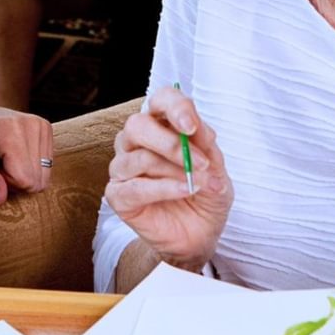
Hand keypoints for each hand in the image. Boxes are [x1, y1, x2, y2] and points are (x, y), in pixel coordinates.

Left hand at [0, 98, 52, 204]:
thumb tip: (1, 200)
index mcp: (10, 129)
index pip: (24, 179)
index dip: (3, 183)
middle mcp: (32, 124)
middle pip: (36, 179)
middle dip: (13, 180)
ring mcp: (40, 125)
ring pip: (43, 175)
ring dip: (19, 174)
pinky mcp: (43, 129)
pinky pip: (45, 166)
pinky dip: (26, 166)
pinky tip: (9, 154)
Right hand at [102, 86, 232, 269]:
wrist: (201, 233)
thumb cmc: (206, 194)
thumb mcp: (216, 167)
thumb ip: (205, 145)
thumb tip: (197, 128)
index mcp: (161, 124)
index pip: (160, 100)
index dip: (175, 108)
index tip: (192, 126)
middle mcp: (136, 141)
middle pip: (137, 126)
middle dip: (170, 143)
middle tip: (200, 162)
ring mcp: (124, 168)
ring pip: (138, 158)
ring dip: (174, 171)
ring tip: (199, 183)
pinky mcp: (118, 195)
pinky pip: (134, 187)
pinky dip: (164, 189)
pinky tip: (185, 191)